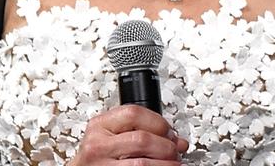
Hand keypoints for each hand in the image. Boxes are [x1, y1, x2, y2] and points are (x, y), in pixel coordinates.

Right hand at [70, 104, 188, 164]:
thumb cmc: (97, 155)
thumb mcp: (111, 135)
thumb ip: (140, 130)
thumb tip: (176, 140)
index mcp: (100, 125)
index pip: (134, 113)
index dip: (159, 122)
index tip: (169, 131)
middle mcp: (98, 145)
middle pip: (142, 139)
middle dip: (166, 146)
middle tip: (175, 150)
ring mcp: (101, 165)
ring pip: (142, 163)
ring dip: (165, 163)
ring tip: (173, 163)